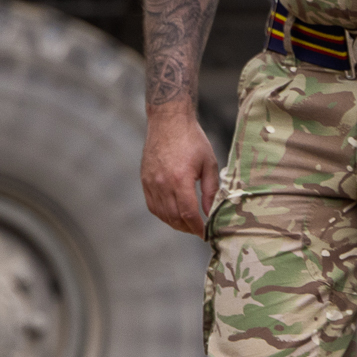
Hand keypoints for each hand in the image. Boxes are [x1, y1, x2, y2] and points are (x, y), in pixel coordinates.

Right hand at [141, 108, 219, 236]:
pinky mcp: (145, 180)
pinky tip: (173, 215)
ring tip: (188, 225)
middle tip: (199, 231)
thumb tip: (212, 212)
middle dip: (188, 228)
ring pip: (162, 214)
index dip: (197, 228)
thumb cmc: (192, 139)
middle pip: (174, 217)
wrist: (168, 121)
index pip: (188, 214)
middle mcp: (162, 184)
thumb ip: (210, 190)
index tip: (206, 234)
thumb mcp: (208, 163)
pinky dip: (163, 215)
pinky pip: (152, 205)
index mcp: (180, 179)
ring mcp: (151, 183)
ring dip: (175, 224)